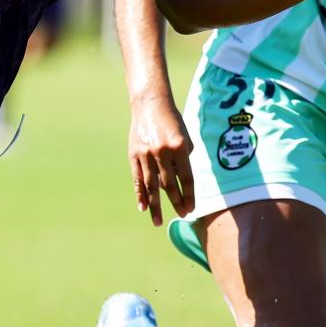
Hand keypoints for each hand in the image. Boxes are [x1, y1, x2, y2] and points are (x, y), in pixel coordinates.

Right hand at [129, 94, 194, 226]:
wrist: (150, 105)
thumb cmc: (172, 122)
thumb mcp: (185, 137)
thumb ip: (183, 160)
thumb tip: (177, 184)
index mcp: (179, 147)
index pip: (186, 177)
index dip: (189, 195)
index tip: (191, 208)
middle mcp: (163, 151)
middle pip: (170, 184)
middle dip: (176, 202)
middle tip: (182, 215)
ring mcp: (146, 154)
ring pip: (152, 185)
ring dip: (156, 205)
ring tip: (158, 221)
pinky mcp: (134, 155)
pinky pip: (137, 179)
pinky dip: (140, 194)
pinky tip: (143, 208)